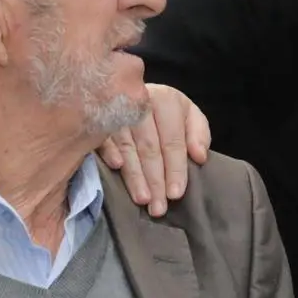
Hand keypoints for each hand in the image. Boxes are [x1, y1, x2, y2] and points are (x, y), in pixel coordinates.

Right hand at [97, 83, 210, 215]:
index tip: (176, 194)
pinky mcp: (98, 118)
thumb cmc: (166, 112)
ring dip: (134, 176)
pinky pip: (103, 138)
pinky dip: (109, 152)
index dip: (175, 169)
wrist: (131, 91)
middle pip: (150, 148)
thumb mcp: (189, 116)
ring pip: (128, 148)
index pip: (172, 141)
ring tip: (142, 199)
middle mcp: (141, 102)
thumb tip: (199, 157)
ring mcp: (118, 110)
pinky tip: (116, 168)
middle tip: (158, 207)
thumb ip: (199, 134)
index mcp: (166, 100)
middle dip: (155, 180)